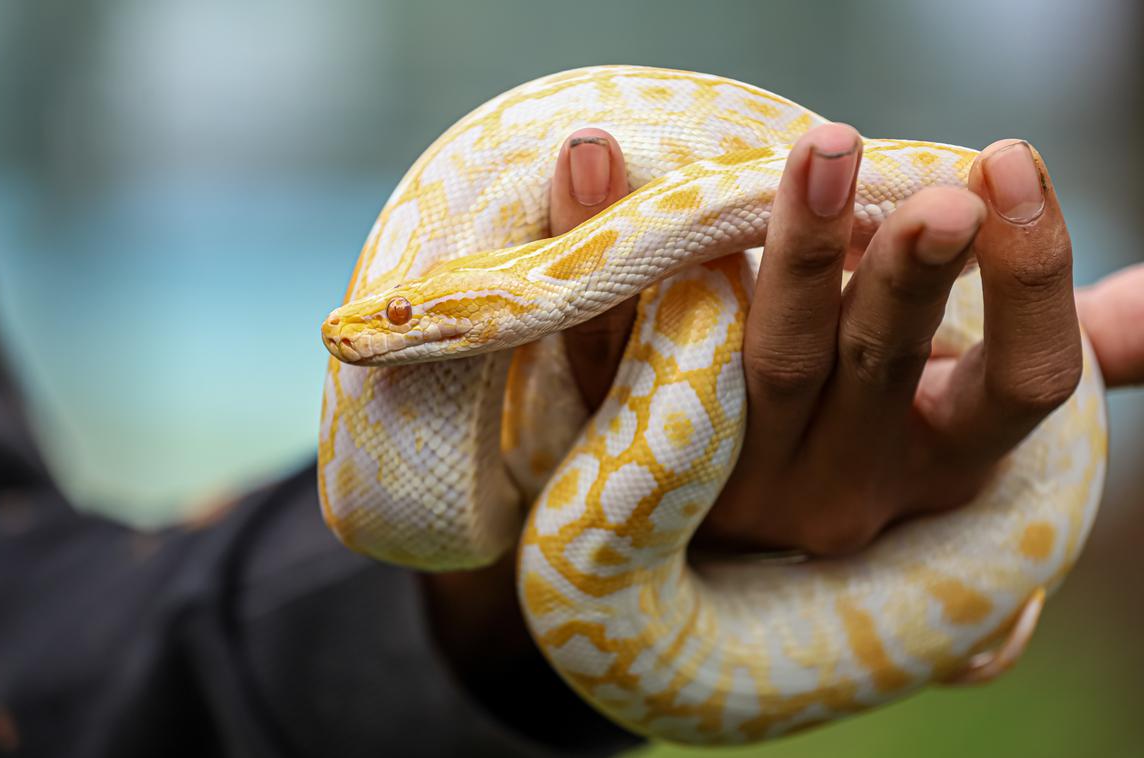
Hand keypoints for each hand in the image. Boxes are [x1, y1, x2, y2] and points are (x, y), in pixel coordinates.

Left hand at [419, 126, 1142, 729]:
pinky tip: (591, 160)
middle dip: (903, 272)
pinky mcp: (635, 448)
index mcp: (934, 462)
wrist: (701, 571)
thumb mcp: (954, 423)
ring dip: (788, 256)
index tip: (1012, 164)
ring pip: (761, 363)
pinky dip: (600, 253)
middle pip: (877, 367)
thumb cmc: (855, 449)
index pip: (1017, 388)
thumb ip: (1049, 355)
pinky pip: (606, 353)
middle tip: (926, 185)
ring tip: (817, 153)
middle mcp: (841, 482)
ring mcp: (733, 476)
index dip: (1027, 282)